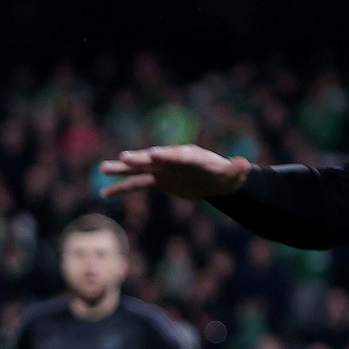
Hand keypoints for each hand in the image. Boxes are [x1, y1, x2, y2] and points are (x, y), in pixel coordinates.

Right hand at [100, 146, 249, 199]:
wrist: (216, 181)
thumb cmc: (226, 176)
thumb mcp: (234, 174)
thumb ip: (237, 169)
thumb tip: (244, 164)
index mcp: (191, 156)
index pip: (177, 155)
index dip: (167, 155)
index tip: (154, 154)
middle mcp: (173, 159)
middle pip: (154, 158)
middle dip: (140, 158)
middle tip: (123, 158)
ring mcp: (163, 170)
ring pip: (140, 169)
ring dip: (123, 170)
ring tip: (103, 168)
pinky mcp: (158, 181)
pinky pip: (137, 185)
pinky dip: (122, 189)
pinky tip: (104, 193)